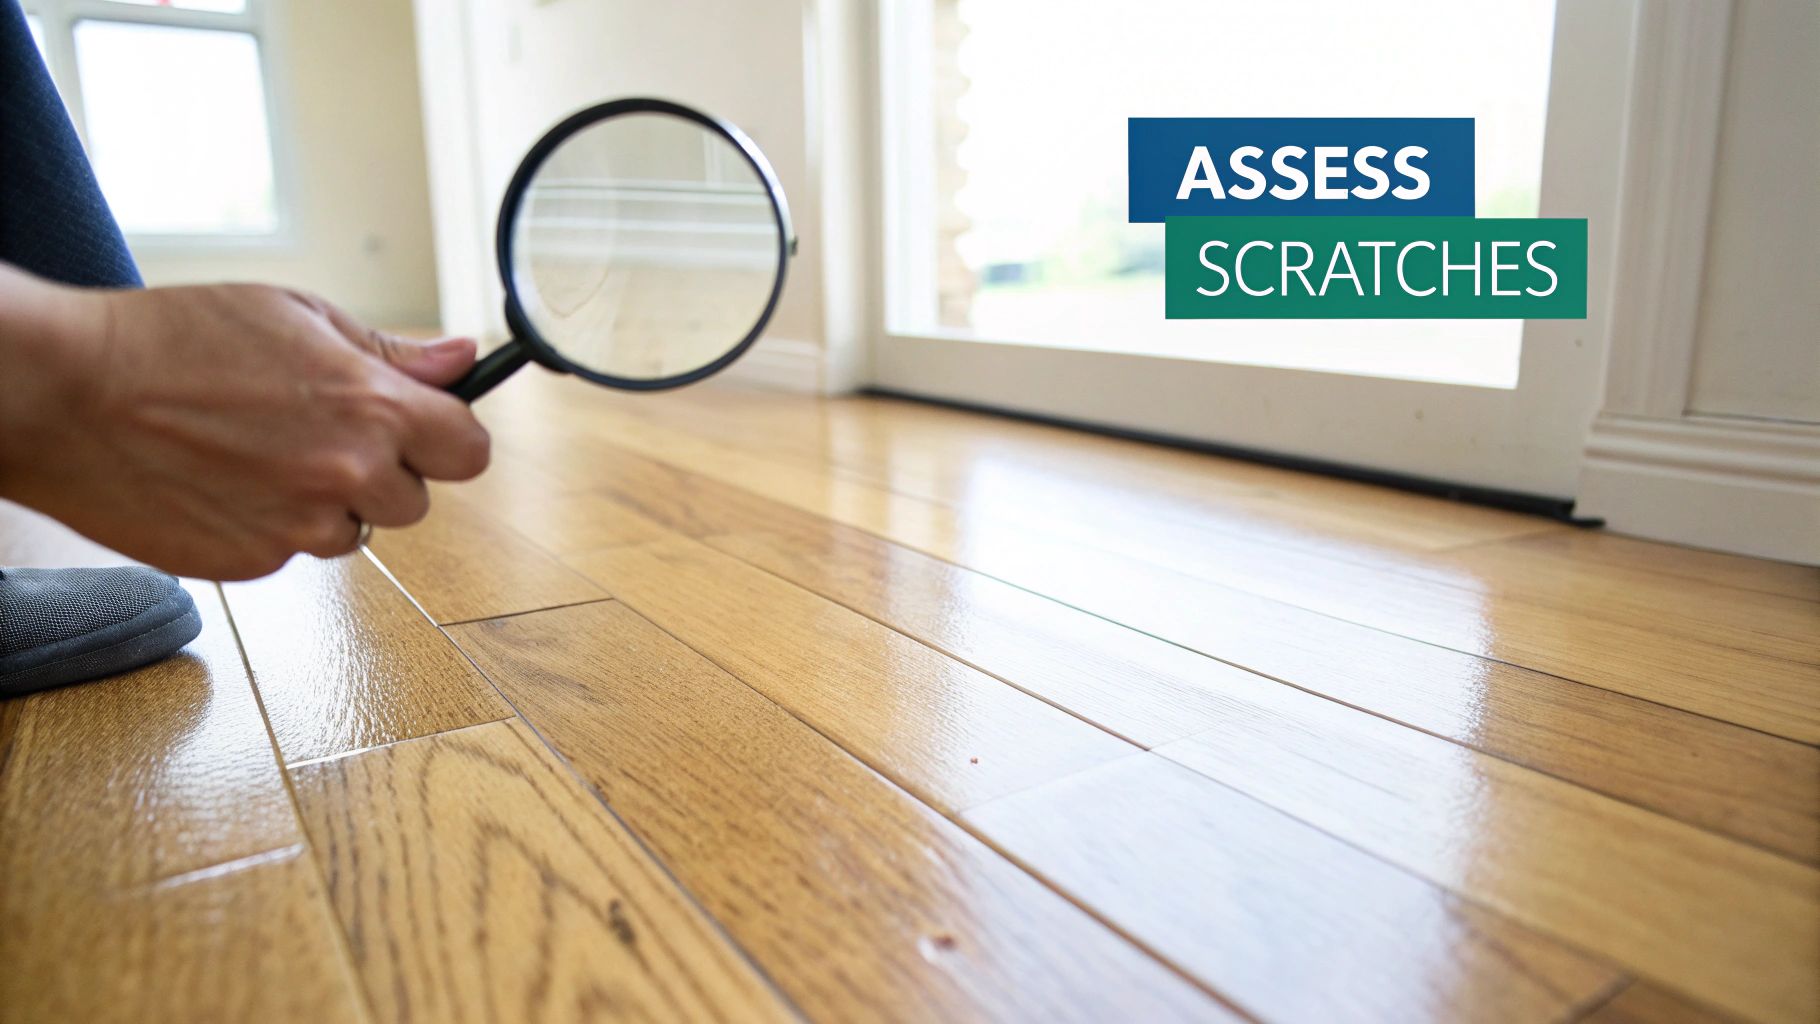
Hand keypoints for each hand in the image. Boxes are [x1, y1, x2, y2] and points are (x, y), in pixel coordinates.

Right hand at [0, 266, 490, 579]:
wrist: (69, 395)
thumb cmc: (174, 340)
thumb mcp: (296, 316)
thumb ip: (390, 352)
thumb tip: (463, 359)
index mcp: (371, 408)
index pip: (469, 452)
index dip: (448, 440)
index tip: (425, 431)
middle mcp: (346, 474)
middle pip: (414, 501)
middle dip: (379, 472)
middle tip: (315, 432)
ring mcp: (300, 527)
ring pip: (352, 530)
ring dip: (324, 503)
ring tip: (257, 453)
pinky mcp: (253, 564)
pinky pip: (290, 551)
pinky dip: (268, 524)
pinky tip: (223, 482)